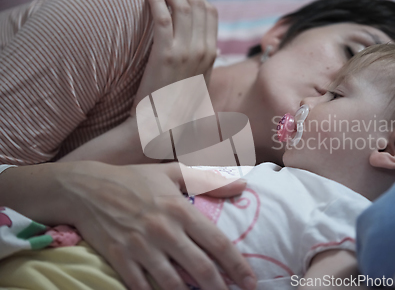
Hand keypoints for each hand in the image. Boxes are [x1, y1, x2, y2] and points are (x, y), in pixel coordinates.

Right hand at [64, 161, 255, 289]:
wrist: (87, 187)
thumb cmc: (134, 179)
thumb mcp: (173, 172)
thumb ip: (210, 180)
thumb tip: (243, 184)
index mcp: (181, 209)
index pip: (217, 243)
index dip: (237, 265)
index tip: (250, 281)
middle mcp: (164, 230)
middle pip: (200, 268)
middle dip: (220, 288)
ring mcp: (141, 247)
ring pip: (173, 284)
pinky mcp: (120, 259)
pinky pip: (141, 287)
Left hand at [133, 0, 218, 110]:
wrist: (162, 125)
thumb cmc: (176, 103)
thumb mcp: (199, 82)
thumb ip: (206, 61)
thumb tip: (213, 47)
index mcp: (211, 54)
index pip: (210, 12)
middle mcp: (203, 51)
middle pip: (196, 4)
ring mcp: (185, 52)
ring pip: (181, 7)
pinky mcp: (165, 55)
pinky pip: (162, 18)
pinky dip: (155, 2)